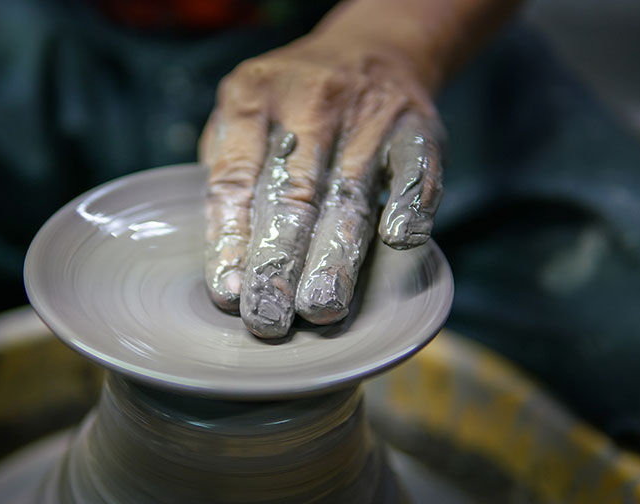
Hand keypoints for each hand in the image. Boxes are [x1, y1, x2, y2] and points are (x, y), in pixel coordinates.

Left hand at [200, 37, 443, 337]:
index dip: (231, 241)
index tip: (229, 295)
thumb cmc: (292, 99)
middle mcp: (308, 101)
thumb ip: (228, 167)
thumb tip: (224, 256)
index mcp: (252, 97)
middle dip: (278, 263)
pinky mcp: (415, 126)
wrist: (369, 49)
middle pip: (291, 194)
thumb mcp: (242, 112)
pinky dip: (409, 204)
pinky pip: (414, 168)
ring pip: (348, 193)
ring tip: (321, 306)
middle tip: (269, 319)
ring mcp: (366, 113)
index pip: (236, 180)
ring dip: (336, 255)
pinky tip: (398, 242)